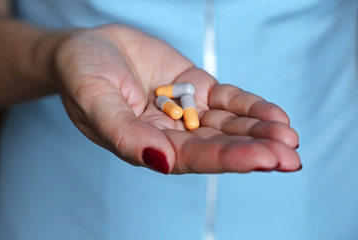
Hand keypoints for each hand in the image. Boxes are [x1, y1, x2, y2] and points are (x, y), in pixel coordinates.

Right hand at [54, 24, 299, 173]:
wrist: (88, 47)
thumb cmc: (82, 76)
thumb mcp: (95, 103)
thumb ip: (124, 134)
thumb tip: (159, 161)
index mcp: (149, 146)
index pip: (193, 158)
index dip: (228, 159)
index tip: (263, 159)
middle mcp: (172, 134)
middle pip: (218, 145)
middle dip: (254, 149)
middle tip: (290, 155)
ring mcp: (187, 110)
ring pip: (228, 124)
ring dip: (260, 130)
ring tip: (289, 135)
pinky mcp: (196, 87)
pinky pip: (227, 99)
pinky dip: (249, 106)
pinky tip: (273, 115)